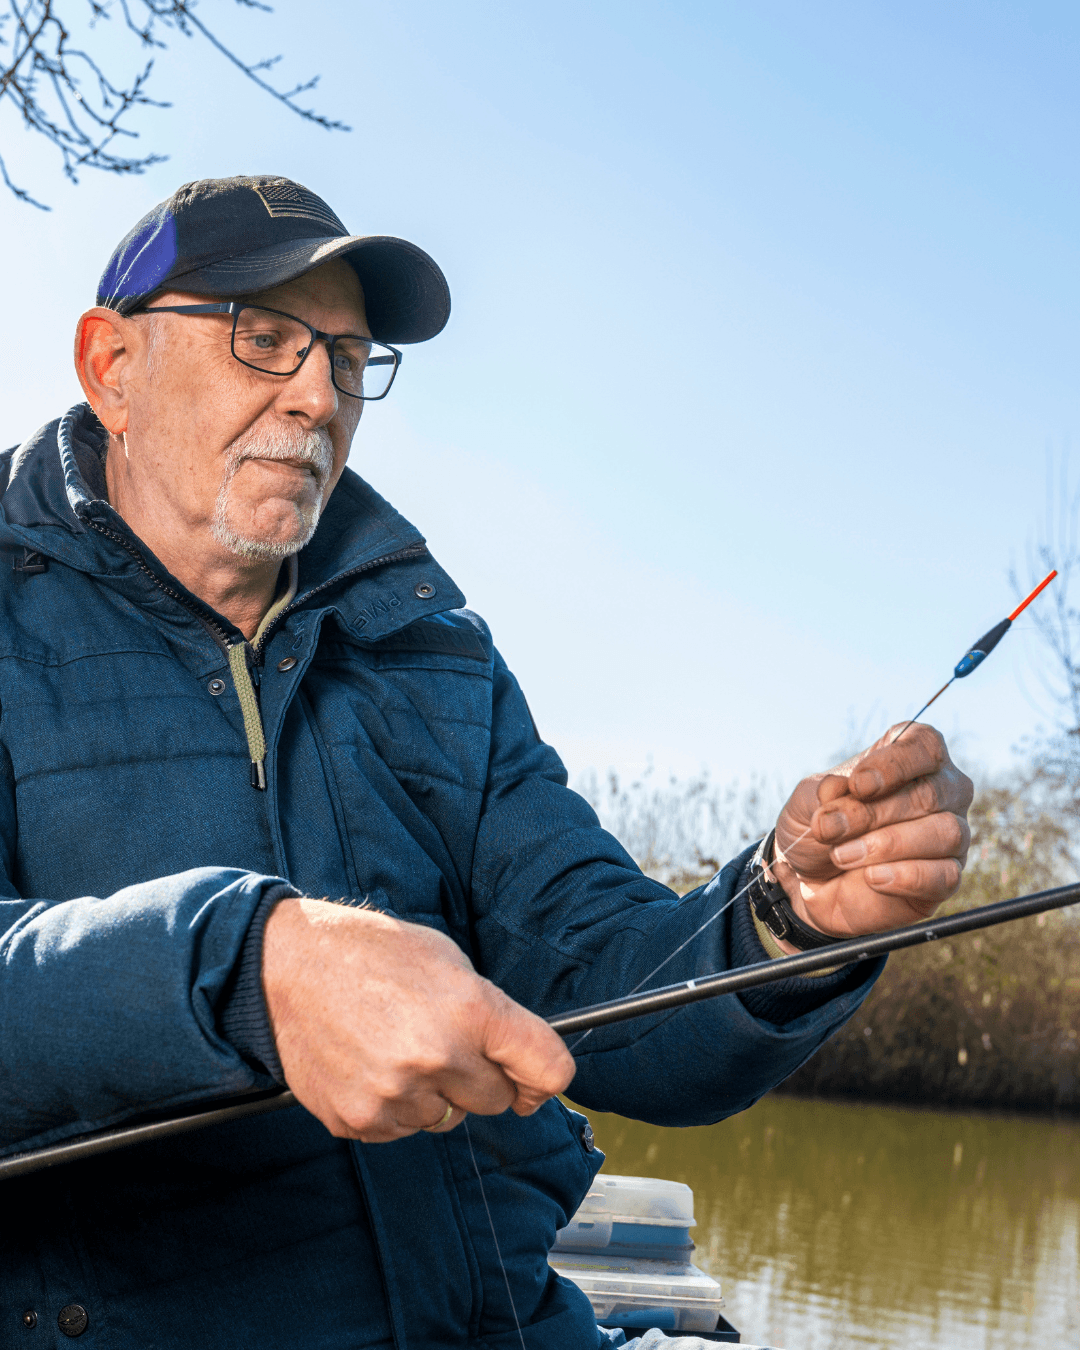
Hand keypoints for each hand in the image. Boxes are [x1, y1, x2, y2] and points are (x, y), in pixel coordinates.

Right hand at [261, 900, 575, 1142]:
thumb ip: (491, 1012)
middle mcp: (438, 1056)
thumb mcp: (447, 959)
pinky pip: (403, 1130)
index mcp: (471, 1009)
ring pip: (448, 1118)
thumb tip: (523, 1061)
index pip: (548, 1068)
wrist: (287, 967)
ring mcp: (396, 1094)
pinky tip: (371, 1065)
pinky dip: (396, 1106)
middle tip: (447, 1045)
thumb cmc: (371, 954)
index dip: (546, 1078)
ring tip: (397, 1047)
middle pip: (498, 1100)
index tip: (536, 1081)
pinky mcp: (360, 1120)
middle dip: (482, 1077)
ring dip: (435, 1093)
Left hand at [770, 723, 972, 948]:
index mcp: (911, 757)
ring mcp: (951, 834)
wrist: (812, 880)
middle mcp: (942, 791)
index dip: (895, 764)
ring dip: (886, 845)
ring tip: (841, 856)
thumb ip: (823, 792)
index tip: (859, 784)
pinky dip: (905, 876)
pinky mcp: (948, 875)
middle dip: (873, 814)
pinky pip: (946, 874)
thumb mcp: (808, 801)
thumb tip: (838, 790)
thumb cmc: (821, 827)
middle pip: (929, 793)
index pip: (924, 745)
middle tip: (829, 830)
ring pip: (944, 833)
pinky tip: (872, 877)